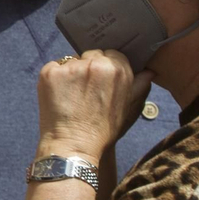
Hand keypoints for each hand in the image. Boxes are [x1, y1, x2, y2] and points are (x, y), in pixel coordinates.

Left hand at [36, 49, 152, 159]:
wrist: (74, 145)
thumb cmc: (104, 128)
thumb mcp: (129, 107)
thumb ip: (139, 85)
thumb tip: (148, 70)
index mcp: (117, 69)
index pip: (111, 54)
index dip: (107, 67)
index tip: (102, 81)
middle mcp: (94, 64)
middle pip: (91, 54)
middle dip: (89, 67)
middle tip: (87, 89)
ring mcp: (70, 67)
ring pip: (72, 60)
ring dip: (72, 72)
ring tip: (73, 95)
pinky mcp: (49, 72)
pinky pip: (54, 67)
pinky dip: (55, 78)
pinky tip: (60, 95)